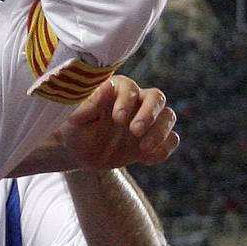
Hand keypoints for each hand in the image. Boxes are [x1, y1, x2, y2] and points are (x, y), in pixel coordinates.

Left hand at [53, 76, 179, 169]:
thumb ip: (90, 104)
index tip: (117, 119)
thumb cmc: (75, 131)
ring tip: (143, 149)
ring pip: (168, 116)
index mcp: (115, 90)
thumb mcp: (76, 120)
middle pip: (157, 97)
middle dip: (150, 114)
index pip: (130, 88)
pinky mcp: (154, 138)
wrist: (80, 153)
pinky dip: (163, 150)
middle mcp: (136, 101)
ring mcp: (148, 119)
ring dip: (160, 133)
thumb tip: (108, 86)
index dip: (126, 102)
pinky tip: (144, 159)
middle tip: (135, 132)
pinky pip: (171, 140)